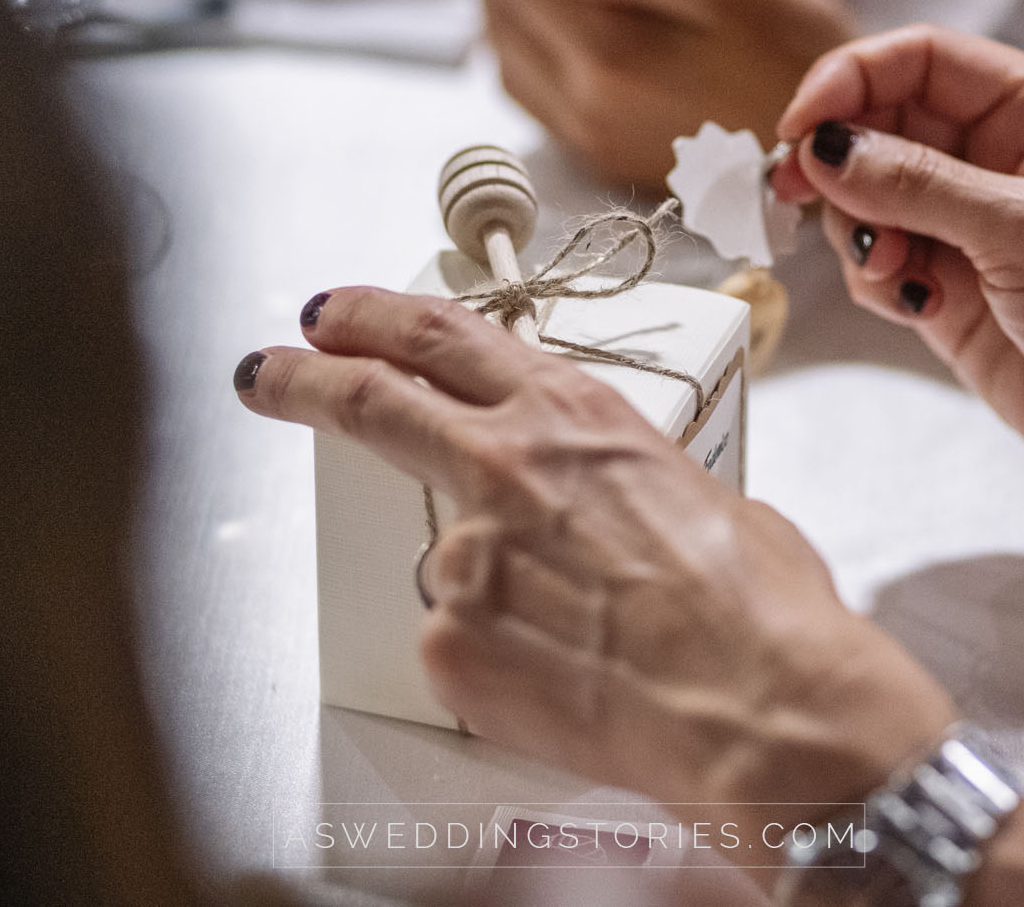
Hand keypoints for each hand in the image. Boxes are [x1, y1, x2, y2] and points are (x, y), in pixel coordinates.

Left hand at [234, 288, 953, 845]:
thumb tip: (627, 513)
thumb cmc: (758, 607)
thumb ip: (632, 483)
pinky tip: (569, 680)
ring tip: (581, 635)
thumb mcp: (704, 496)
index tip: (329, 315)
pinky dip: (502, 659)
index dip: (372, 317)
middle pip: (370, 400)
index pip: (442, 337)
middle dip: (302, 380)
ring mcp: (466, 555)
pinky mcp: (450, 641)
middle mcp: (505, 466)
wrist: (758, 708)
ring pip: (447, 561)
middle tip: (264, 374)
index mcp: (573, 414)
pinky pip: (460, 645)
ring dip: (493, 591)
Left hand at [475, 0, 853, 186]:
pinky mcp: (603, 155)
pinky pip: (534, 92)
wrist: (833, 141)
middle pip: (503, 16)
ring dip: (500, 2)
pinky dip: (522, 43)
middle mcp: (586, 105)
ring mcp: (591, 137)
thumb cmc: (792, 46)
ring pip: (507, 58)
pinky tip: (544, 14)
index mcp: (611, 53)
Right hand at [771, 26, 1023, 613]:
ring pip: (868, 195)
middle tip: (794, 192)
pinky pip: (877, 258)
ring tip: (895, 270)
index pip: (921, 60)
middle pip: (882, 124)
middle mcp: (999, 156)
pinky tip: (915, 302)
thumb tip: (826, 149)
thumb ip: (917, 184)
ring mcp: (969, 223)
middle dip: (837, 159)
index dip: (851, 80)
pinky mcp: (949, 286)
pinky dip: (876, 277)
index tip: (800, 125)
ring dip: (859, 229)